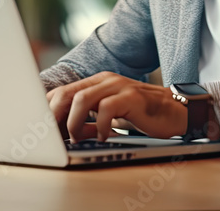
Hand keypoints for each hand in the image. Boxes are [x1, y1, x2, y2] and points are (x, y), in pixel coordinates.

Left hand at [46, 72, 187, 142]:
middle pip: (67, 94)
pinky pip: (107, 109)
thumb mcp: (110, 114)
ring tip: (80, 138)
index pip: (62, 91)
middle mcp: (105, 80)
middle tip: (56, 138)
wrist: (176, 111)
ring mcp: (119, 86)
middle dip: (55, 117)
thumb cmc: (142, 114)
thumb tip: (66, 133)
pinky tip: (104, 136)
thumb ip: (90, 118)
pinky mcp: (132, 97)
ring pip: (82, 99)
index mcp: (96, 82)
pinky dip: (100, 126)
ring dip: (75, 123)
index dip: (48, 110)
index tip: (43, 130)